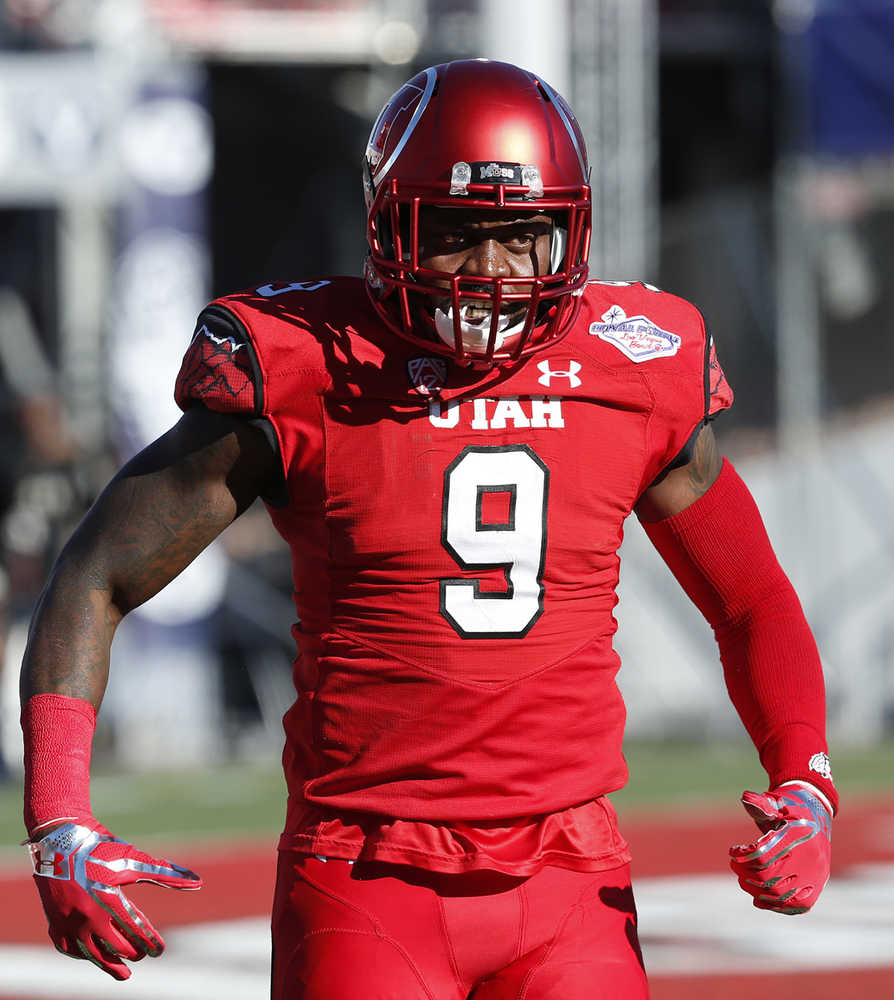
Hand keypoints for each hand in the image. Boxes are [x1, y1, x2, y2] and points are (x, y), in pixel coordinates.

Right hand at [27, 818, 201, 978]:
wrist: (59, 840)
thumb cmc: (101, 847)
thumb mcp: (134, 859)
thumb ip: (166, 874)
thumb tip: (199, 882)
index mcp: (109, 900)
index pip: (136, 930)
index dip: (151, 943)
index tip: (159, 951)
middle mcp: (87, 917)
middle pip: (116, 946)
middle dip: (132, 952)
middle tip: (143, 954)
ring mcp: (68, 924)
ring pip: (92, 955)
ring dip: (110, 965)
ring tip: (124, 973)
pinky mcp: (54, 924)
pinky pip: (69, 949)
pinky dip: (83, 955)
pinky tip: (93, 955)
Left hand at [729, 784, 830, 914]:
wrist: (817, 817)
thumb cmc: (789, 808)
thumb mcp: (777, 801)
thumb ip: (761, 804)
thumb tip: (746, 798)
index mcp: (799, 836)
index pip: (764, 856)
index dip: (743, 857)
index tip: (733, 851)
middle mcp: (811, 859)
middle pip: (771, 879)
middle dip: (747, 875)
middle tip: (735, 865)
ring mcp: (816, 876)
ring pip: (782, 896)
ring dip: (757, 892)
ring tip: (744, 880)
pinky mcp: (817, 887)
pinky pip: (796, 906)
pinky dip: (775, 905)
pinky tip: (758, 898)